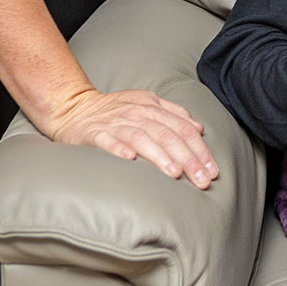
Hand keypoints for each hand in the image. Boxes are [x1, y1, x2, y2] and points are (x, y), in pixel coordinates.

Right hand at [43, 88, 219, 188]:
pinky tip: (130, 159)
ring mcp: (114, 123)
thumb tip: (198, 128)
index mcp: (151, 107)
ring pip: (142, 137)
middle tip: (201, 180)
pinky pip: (107, 140)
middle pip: (167, 134)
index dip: (199, 149)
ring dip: (160, 155)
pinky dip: (118, 148)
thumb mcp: (146, 105)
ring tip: (175, 172)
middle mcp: (135, 113)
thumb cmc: (114, 112)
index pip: (182, 128)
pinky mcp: (93, 133)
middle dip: (188, 158)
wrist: (74, 108)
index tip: (212, 171)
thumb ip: (173, 114)